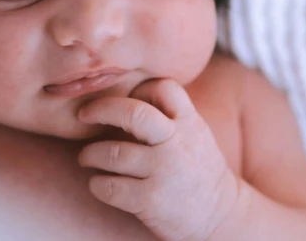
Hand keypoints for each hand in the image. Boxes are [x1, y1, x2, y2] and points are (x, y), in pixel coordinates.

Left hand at [77, 79, 239, 240]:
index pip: (163, 87)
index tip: (123, 98)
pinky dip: (96, 184)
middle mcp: (176, 143)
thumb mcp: (193, 133)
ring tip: (86, 157)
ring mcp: (164, 172)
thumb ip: (167, 114)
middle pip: (133, 113)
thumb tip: (122, 94)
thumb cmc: (196, 169)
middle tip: (83, 114)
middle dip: (101, 109)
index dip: (138, 87)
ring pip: (113, 153)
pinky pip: (110, 187)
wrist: (223, 217)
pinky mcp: (151, 201)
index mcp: (189, 122)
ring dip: (90, 154)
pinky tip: (97, 183)